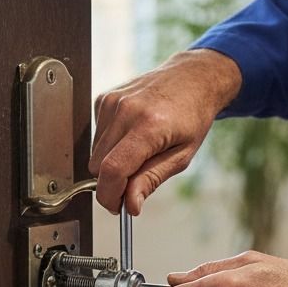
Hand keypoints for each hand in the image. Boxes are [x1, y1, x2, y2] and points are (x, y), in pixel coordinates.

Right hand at [89, 48, 241, 213]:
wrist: (192, 78)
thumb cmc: (193, 116)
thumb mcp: (182, 156)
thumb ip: (152, 180)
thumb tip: (130, 205)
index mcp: (148, 126)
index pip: (113, 170)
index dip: (110, 196)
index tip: (118, 208)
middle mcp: (124, 111)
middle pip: (98, 166)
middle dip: (112, 183)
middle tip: (135, 185)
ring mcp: (111, 102)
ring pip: (94, 154)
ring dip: (112, 163)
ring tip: (140, 153)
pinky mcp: (103, 99)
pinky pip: (96, 137)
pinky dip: (110, 145)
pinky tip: (132, 136)